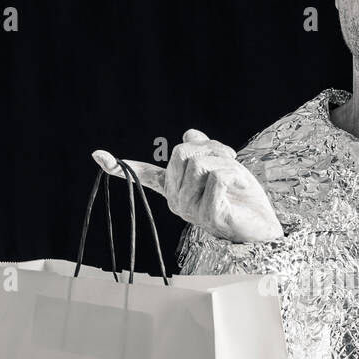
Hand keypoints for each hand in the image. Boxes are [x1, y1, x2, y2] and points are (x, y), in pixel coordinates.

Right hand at [91, 130, 283, 243]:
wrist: (261, 226)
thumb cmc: (240, 197)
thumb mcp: (221, 164)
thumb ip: (203, 149)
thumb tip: (188, 133)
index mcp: (174, 188)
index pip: (145, 174)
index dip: (120, 165)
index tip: (97, 154)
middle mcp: (176, 200)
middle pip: (182, 152)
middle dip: (210, 148)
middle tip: (229, 158)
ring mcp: (190, 209)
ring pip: (200, 162)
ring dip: (225, 160)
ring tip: (236, 176)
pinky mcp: (208, 215)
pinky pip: (215, 177)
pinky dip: (233, 173)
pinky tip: (240, 185)